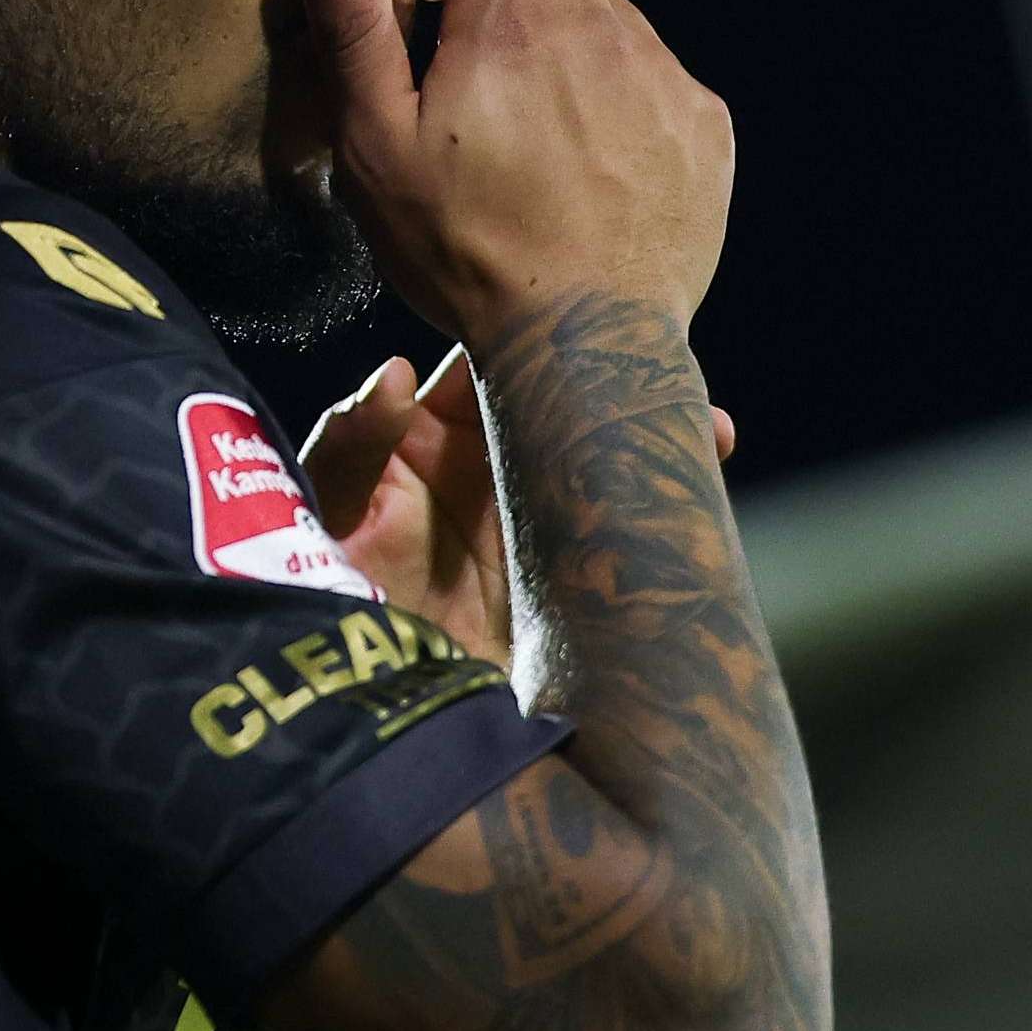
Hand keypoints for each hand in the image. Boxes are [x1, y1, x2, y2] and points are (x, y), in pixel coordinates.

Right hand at [293, 0, 734, 344]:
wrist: (587, 344)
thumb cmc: (465, 251)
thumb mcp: (378, 147)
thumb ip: (355, 31)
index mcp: (512, 23)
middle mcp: (600, 29)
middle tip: (481, 66)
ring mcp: (661, 76)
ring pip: (611, 14)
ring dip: (571, 44)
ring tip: (538, 129)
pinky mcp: (705, 125)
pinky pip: (659, 77)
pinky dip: (623, 98)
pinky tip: (592, 166)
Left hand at [301, 345, 736, 665]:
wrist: (368, 712)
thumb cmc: (323, 596)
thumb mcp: (328, 514)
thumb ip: (353, 444)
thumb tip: (393, 371)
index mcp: (432, 436)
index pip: (493, 365)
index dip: (536, 337)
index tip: (582, 318)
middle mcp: (492, 468)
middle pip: (566, 405)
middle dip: (618, 382)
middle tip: (666, 370)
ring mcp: (538, 519)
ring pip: (608, 460)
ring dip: (660, 437)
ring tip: (708, 428)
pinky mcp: (570, 574)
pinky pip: (628, 533)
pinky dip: (672, 506)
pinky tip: (708, 472)